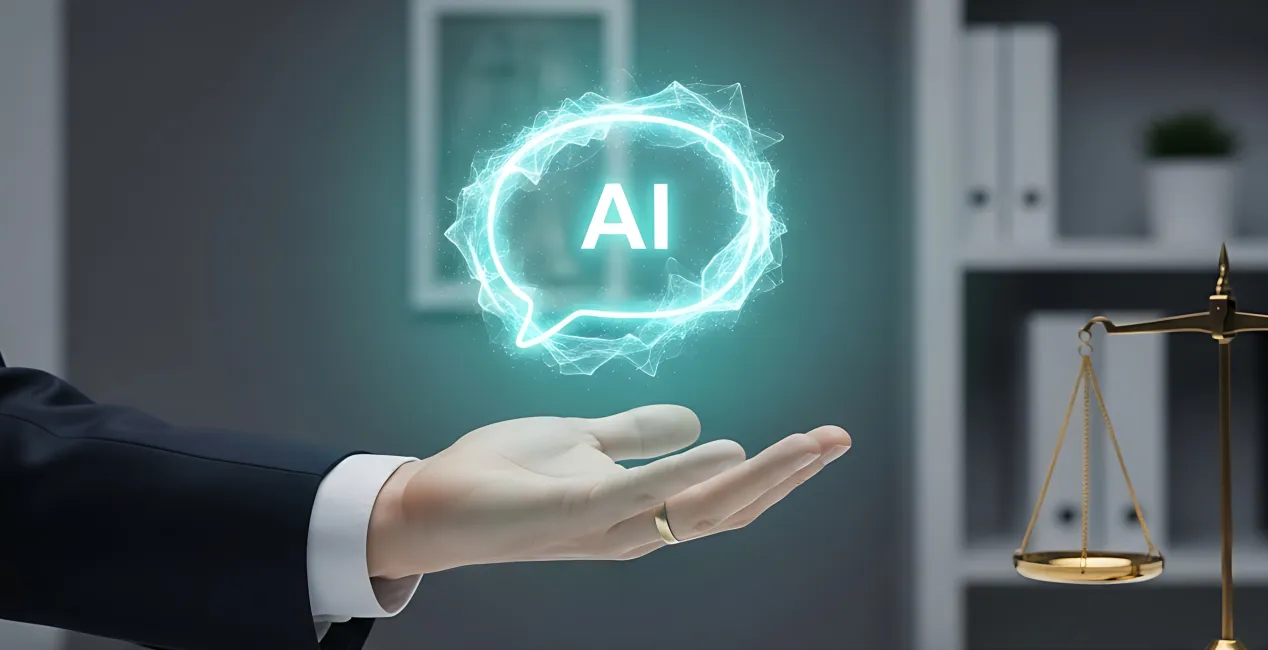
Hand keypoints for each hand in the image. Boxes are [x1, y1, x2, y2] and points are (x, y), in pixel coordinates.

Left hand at [365, 405, 849, 579]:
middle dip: (789, 477)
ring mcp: (604, 526)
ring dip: (760, 477)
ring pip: (700, 510)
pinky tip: (729, 449)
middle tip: (838, 439)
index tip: (824, 439)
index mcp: (639, 512)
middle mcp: (632, 531)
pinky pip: (638, 494)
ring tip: (808, 444)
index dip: (778, 475)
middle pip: (729, 511)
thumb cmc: (502, 475)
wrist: (430, 499)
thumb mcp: (584, 442)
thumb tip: (702, 420)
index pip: (725, 501)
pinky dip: (686, 472)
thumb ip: (638, 434)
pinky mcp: (571, 512)